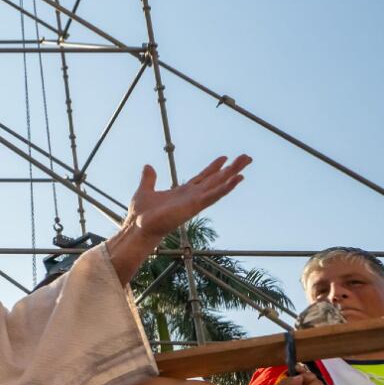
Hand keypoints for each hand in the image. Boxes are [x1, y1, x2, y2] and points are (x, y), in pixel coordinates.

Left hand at [107, 155, 251, 283]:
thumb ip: (149, 179)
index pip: (202, 177)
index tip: (225, 157)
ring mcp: (195, 201)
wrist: (137, 227)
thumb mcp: (145, 190)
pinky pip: (214, 195)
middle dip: (231, 168)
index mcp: (183, 192)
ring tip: (246, 162)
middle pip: (216, 179)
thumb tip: (148, 166)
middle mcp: (192, 196)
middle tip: (246, 157)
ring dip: (233, 174)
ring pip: (219, 185)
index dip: (213, 167)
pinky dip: (226, 188)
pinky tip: (237, 179)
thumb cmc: (141, 214)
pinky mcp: (194, 206)